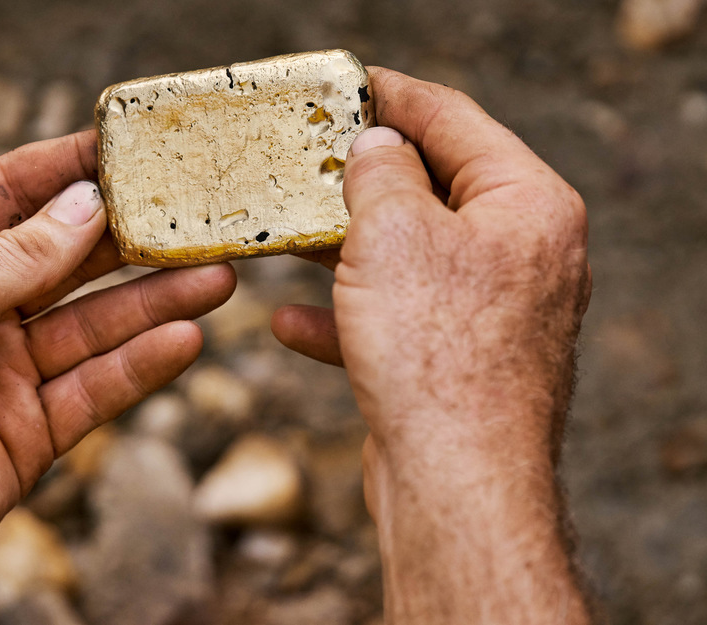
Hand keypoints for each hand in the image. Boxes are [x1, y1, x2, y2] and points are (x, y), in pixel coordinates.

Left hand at [0, 131, 235, 624]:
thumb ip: (22, 254)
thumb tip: (88, 202)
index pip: (8, 195)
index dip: (68, 168)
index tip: (131, 147)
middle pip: (66, 260)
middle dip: (130, 240)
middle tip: (193, 218)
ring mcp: (3, 370)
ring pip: (94, 326)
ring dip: (154, 302)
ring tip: (215, 278)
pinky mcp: (30, 428)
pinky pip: (96, 388)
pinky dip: (141, 365)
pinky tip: (184, 339)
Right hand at [273, 68, 591, 622]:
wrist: (454, 482)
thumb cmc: (435, 353)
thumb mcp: (392, 233)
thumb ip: (380, 173)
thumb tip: (374, 145)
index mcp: (528, 206)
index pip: (457, 122)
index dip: (396, 96)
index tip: (350, 84)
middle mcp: (523, 256)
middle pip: (433, 192)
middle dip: (362, 182)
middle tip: (308, 160)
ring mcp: (494, 313)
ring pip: (409, 259)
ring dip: (345, 251)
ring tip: (289, 236)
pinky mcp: (460, 362)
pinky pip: (399, 321)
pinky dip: (348, 317)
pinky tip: (290, 323)